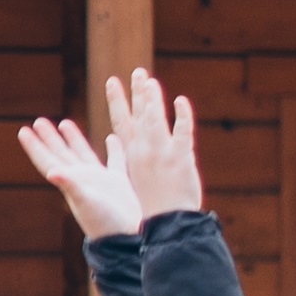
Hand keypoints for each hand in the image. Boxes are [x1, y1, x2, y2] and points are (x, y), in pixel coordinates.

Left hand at [14, 114, 142, 240]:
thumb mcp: (86, 203)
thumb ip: (71, 186)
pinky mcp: (118, 184)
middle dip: (49, 138)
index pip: (48, 160)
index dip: (35, 146)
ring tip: (65, 123)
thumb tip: (52, 172)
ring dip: (74, 139)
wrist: (129, 238)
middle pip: (62, 153)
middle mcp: (82, 179)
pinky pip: (115, 161)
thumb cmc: (106, 224)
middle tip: (38, 121)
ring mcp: (100, 181)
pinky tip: (112, 138)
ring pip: (83, 154)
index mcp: (72, 181)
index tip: (23, 130)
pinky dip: (113, 149)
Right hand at [101, 69, 202, 218]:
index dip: (117, 101)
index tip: (112, 82)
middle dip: (136, 93)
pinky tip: (181, 101)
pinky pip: (183, 133)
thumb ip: (135, 158)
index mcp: (132, 155)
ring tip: (149, 80)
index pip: (122, 122)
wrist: (167, 223)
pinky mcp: (181, 159)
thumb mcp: (138, 177)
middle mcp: (144, 150)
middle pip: (138, 116)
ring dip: (152, 99)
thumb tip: (126, 145)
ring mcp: (162, 154)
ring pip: (155, 120)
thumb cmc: (153, 204)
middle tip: (136, 71)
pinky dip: (182, 117)